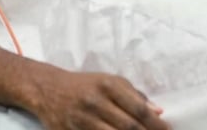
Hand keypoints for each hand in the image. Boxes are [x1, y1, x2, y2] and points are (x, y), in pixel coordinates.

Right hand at [31, 69, 169, 129]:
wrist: (48, 89)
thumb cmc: (84, 85)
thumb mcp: (108, 81)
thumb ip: (133, 95)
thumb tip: (158, 112)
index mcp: (108, 85)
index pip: (137, 107)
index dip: (155, 123)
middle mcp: (96, 101)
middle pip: (129, 126)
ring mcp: (83, 120)